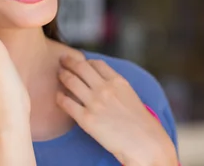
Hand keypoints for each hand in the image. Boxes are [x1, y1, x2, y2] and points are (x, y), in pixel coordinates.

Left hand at [56, 56, 177, 165]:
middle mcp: (105, 88)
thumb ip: (117, 87)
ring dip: (63, 75)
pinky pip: (66, 103)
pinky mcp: (86, 119)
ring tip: (59, 74)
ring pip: (71, 81)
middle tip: (62, 60)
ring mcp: (94, 103)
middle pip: (81, 67)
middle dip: (69, 61)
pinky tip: (58, 96)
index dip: (86, 61)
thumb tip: (105, 84)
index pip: (97, 63)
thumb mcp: (131, 96)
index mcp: (118, 82)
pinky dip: (60, 97)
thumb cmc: (142, 124)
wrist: (144, 143)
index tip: (80, 62)